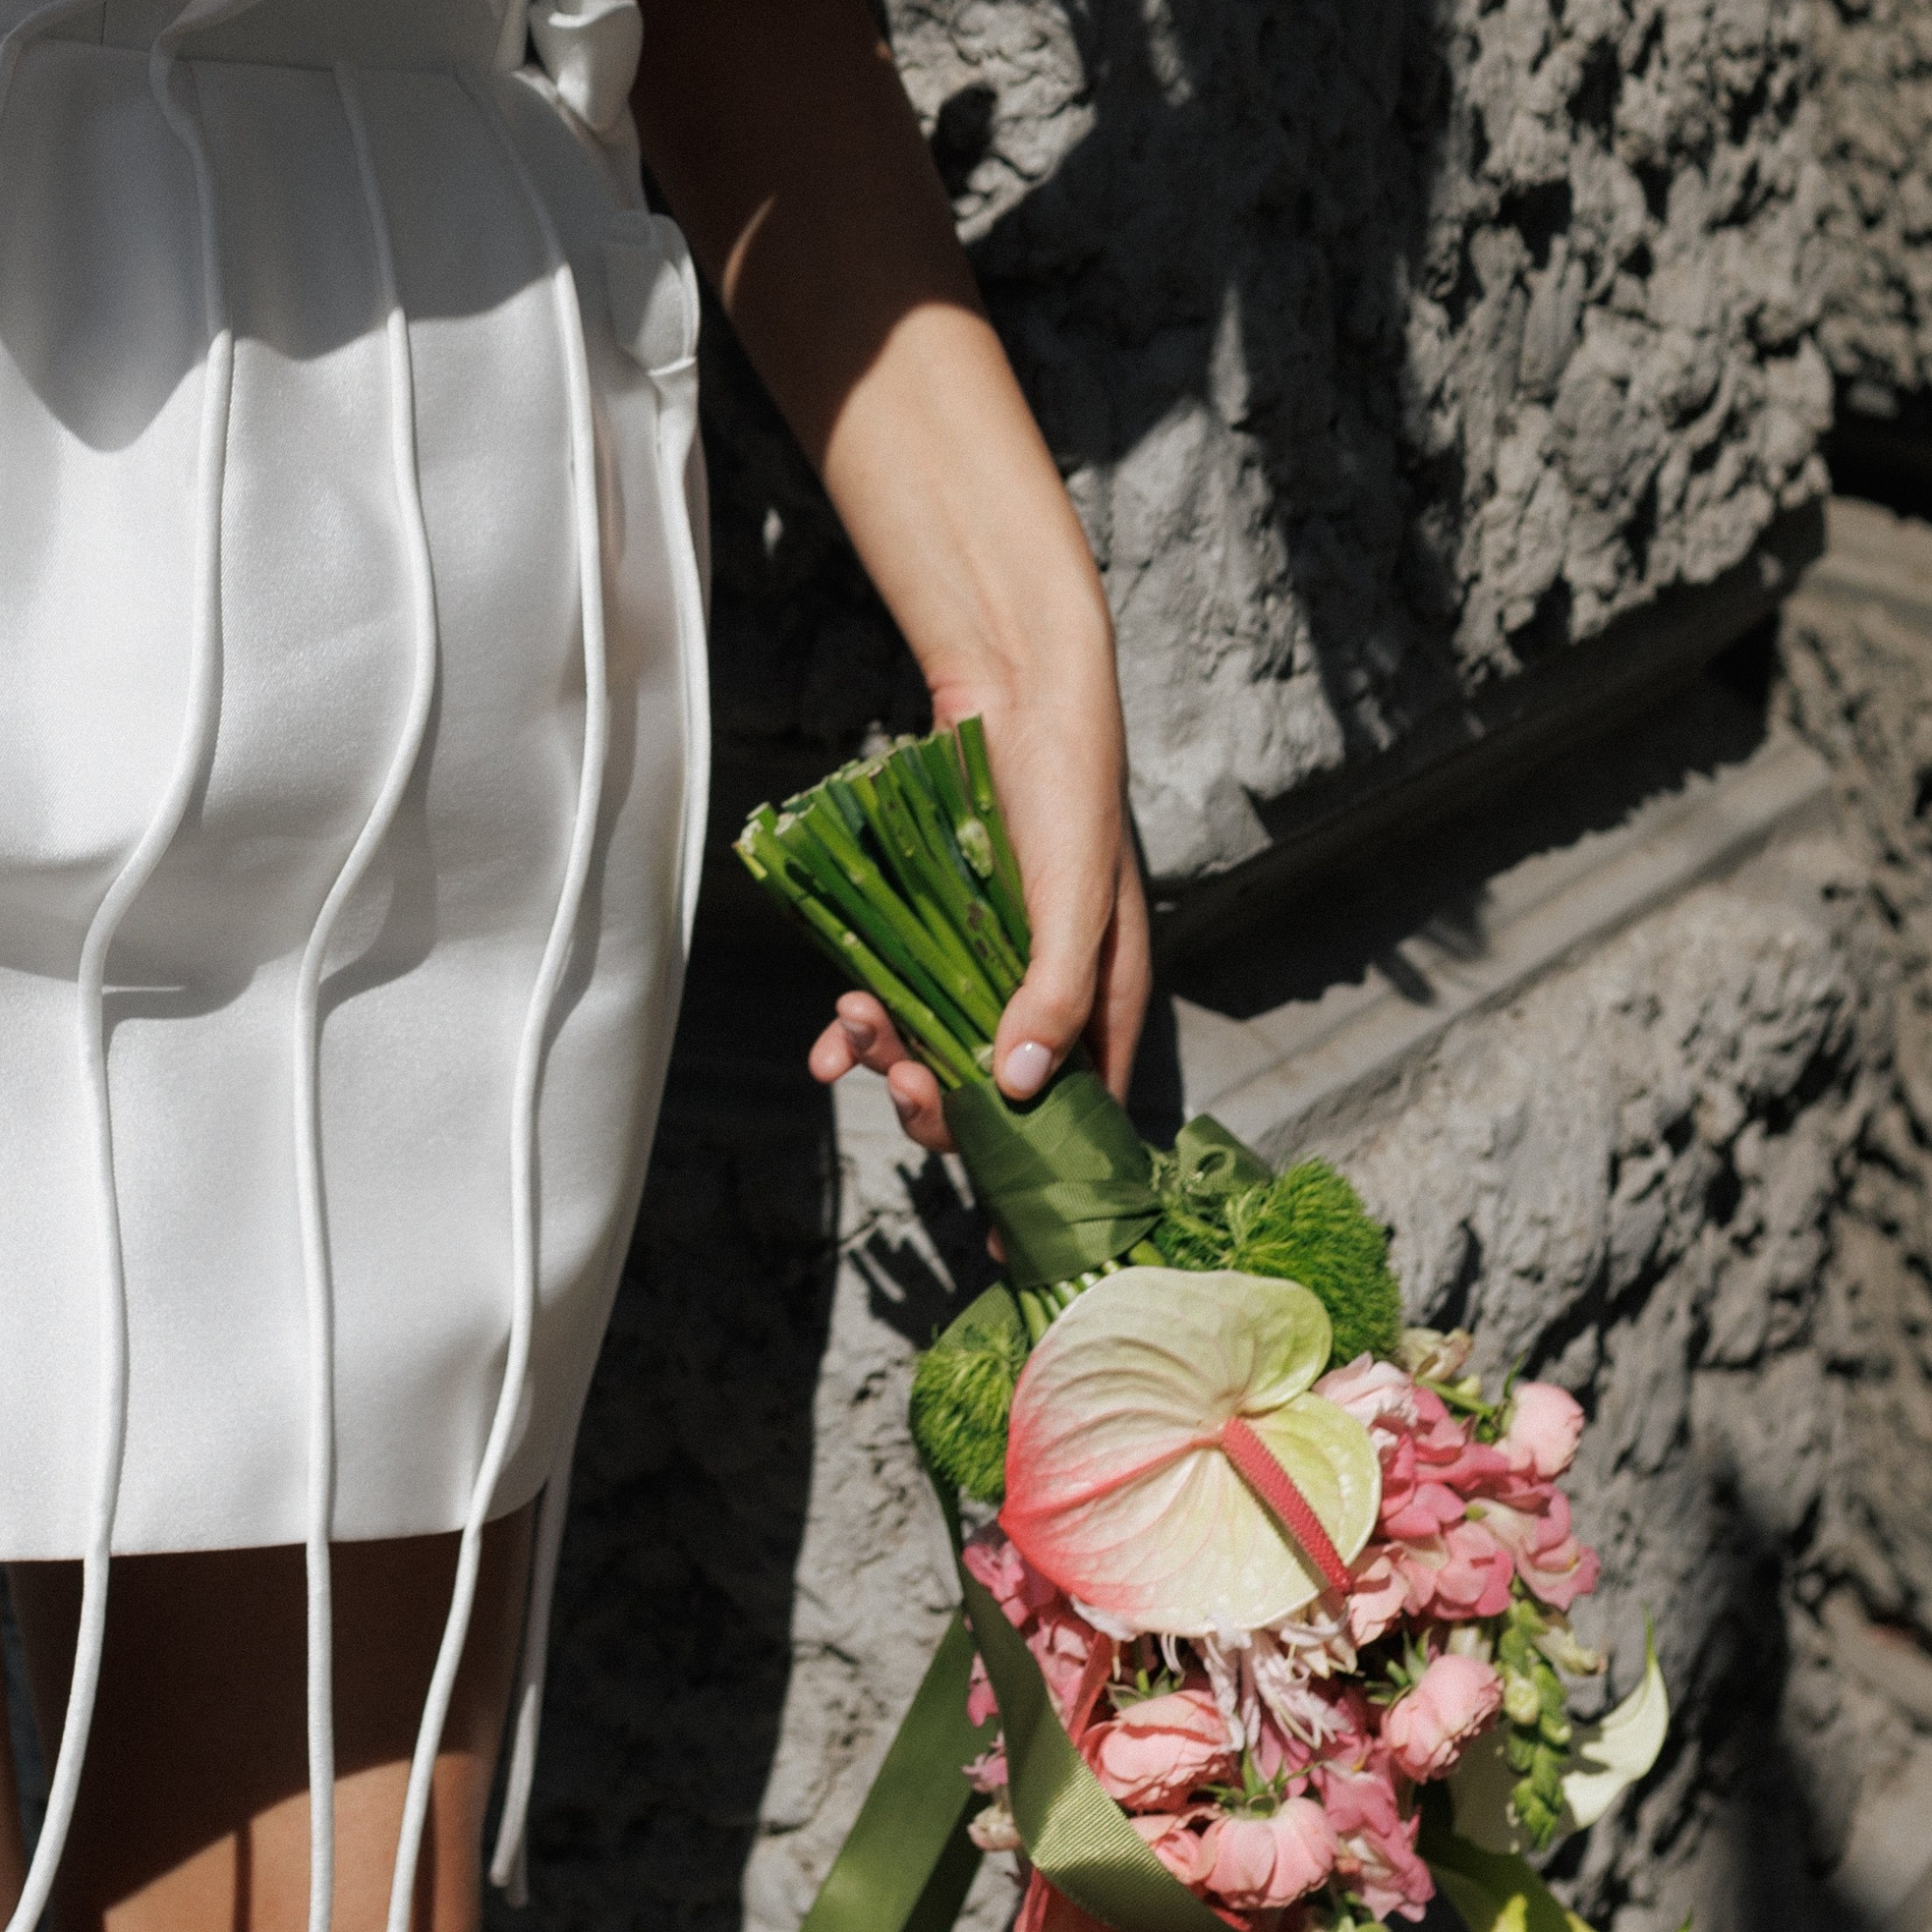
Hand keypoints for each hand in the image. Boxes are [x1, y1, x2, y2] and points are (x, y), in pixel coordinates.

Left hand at [807, 673, 1152, 1156]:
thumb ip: (1054, 987)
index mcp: (1103, 1003)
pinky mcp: (937, 935)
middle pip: (993, 1097)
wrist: (1013, 693)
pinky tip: (828, 1033)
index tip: (1002, 1238)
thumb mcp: (1076, 894)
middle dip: (940, 1105)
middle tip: (898, 1082)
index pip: (1083, 1117)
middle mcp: (1047, 997)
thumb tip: (1018, 1084)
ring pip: (935, 1050)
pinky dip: (858, 1025)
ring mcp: (988, 968)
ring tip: (855, 1026)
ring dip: (890, 1056)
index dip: (1044, 1178)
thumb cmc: (1070, 790)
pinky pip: (896, 1001)